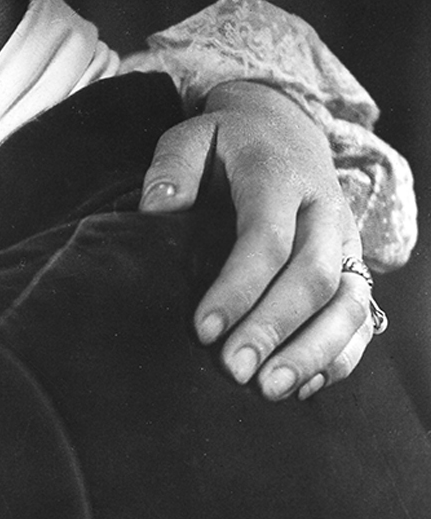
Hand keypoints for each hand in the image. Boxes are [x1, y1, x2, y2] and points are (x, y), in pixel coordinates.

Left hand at [139, 80, 373, 400]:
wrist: (285, 129)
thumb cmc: (227, 143)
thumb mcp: (192, 136)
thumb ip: (172, 167)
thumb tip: (155, 208)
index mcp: (280, 178)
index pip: (266, 239)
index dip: (238, 287)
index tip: (203, 329)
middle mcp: (324, 212)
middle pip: (312, 277)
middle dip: (274, 328)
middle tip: (233, 370)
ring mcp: (346, 243)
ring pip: (349, 303)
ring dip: (313, 352)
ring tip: (270, 390)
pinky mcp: (355, 268)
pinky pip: (362, 318)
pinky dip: (339, 356)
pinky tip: (303, 387)